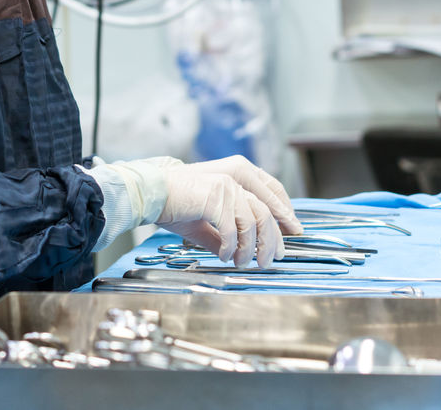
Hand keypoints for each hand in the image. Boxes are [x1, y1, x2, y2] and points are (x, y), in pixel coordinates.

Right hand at [156, 155, 301, 267]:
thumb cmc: (174, 206)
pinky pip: (232, 229)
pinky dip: (231, 247)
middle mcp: (234, 179)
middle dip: (272, 241)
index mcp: (236, 179)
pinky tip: (224, 256)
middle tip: (269, 260)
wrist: (150, 196)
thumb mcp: (206, 223)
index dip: (284, 215)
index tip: (289, 235)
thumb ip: (226, 235)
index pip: (271, 194)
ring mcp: (226, 187)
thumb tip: (243, 254)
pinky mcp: (215, 197)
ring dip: (250, 248)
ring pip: (254, 222)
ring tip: (242, 262)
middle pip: (267, 213)